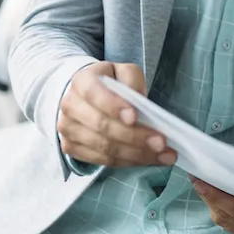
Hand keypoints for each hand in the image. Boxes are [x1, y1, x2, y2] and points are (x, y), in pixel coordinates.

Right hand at [57, 62, 177, 166]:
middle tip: (161, 142)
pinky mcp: (71, 148)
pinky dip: (129, 162)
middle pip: (102, 126)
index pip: (94, 93)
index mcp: (81, 81)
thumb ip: (132, 79)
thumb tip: (139, 101)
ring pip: (105, 148)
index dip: (113, 106)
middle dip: (135, 137)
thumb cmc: (110, 83)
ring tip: (164, 154)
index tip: (135, 117)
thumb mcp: (123, 72)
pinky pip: (103, 160)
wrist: (86, 98)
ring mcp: (68, 130)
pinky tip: (150, 159)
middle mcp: (70, 106)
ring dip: (137, 154)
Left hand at [189, 155, 233, 233]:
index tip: (199, 181)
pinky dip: (217, 208)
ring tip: (201, 183)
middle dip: (209, 196)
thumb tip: (227, 166)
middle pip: (227, 214)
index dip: (215, 196)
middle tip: (195, 178)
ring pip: (224, 220)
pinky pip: (227, 223)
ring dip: (211, 202)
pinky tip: (212, 196)